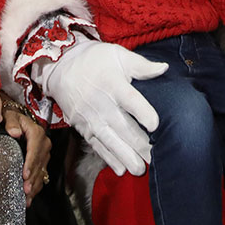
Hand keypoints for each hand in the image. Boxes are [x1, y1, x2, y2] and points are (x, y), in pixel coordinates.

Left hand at [2, 101, 52, 204]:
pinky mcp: (42, 162)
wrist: (16, 120)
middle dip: (33, 177)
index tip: (25, 174)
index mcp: (36, 132)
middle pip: (40, 163)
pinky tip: (29, 198)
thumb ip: (11, 122)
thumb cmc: (11, 118)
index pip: (35, 148)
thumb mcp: (9, 116)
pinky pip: (41, 176)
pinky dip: (36, 187)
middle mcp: (43, 143)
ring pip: (42, 171)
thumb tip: (14, 133)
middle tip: (25, 189)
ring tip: (27, 197)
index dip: (31, 162)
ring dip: (35, 185)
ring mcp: (44, 154)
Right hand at [41, 37, 165, 175]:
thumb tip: (164, 68)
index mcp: (112, 83)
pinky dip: (108, 158)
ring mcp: (90, 117)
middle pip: (122, 126)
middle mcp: (101, 103)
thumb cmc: (94, 60)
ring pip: (110, 140)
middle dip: (139, 144)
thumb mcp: (118, 55)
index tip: (155, 125)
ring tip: (140, 170)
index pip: (130, 100)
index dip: (143, 113)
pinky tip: (120, 170)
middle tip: (156, 158)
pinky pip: (97, 145)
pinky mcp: (82, 127)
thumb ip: (141, 65)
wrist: (60, 67)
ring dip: (125, 156)